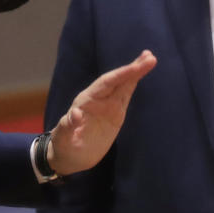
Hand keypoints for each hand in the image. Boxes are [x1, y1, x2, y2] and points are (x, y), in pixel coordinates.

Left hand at [48, 50, 155, 175]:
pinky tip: (141, 73)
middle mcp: (98, 99)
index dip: (121, 75)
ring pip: (124, 85)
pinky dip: (133, 84)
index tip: (135, 67)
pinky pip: (125, 96)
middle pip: (117, 80)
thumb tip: (74, 113)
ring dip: (136, 72)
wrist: (69, 156)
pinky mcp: (114, 114)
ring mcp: (107, 106)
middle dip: (133, 68)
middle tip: (150, 56)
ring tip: (150, 58)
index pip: (106, 84)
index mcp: (86, 101)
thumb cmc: (63, 146)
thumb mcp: (62, 139)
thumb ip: (67, 126)